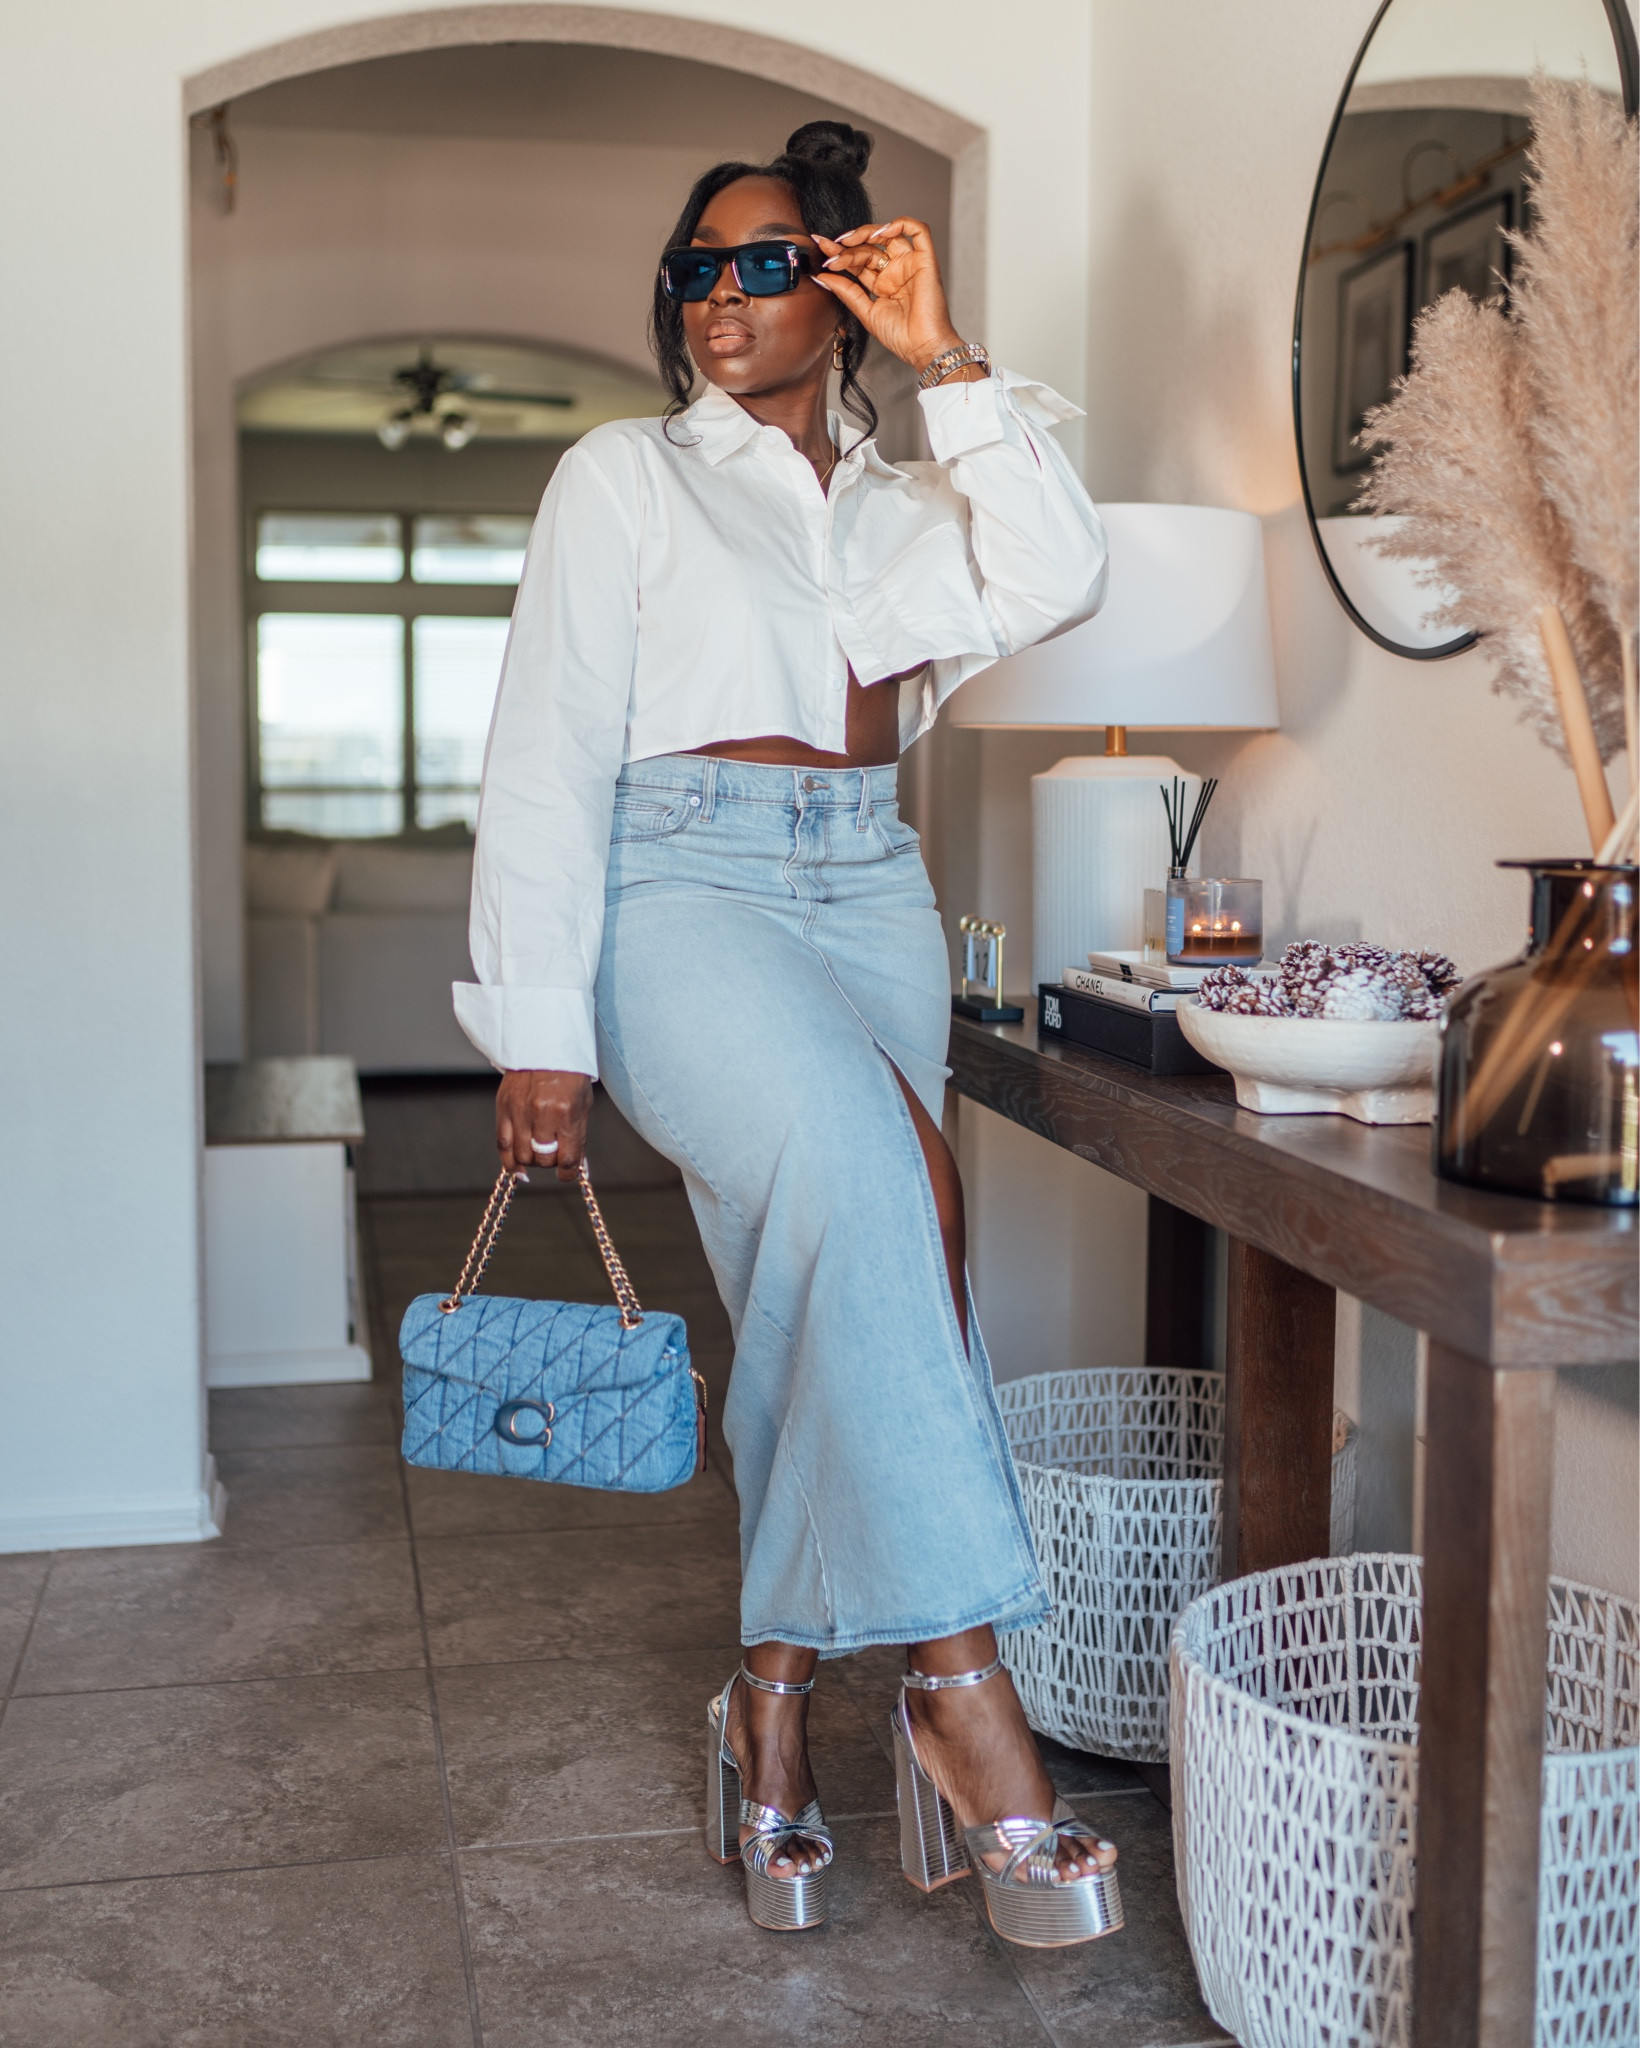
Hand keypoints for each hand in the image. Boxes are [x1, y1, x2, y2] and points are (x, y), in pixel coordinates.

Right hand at [496, 1070, 592, 1181]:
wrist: (544, 1046)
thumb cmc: (569, 1075)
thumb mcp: (583, 1104)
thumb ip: (579, 1137)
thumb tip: (578, 1167)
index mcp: (566, 1112)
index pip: (568, 1158)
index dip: (569, 1173)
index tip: (568, 1173)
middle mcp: (541, 1114)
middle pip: (544, 1158)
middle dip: (551, 1162)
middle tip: (555, 1153)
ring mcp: (519, 1112)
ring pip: (523, 1156)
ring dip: (533, 1160)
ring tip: (539, 1152)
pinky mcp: (503, 1109)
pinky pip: (503, 1145)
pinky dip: (510, 1162)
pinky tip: (518, 1168)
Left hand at [812, 218, 974, 378]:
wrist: (922, 349)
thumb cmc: (901, 337)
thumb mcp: (866, 312)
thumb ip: (846, 292)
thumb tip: (822, 276)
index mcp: (882, 283)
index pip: (858, 261)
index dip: (840, 254)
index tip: (822, 251)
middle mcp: (895, 271)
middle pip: (869, 248)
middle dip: (847, 249)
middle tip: (831, 255)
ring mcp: (910, 264)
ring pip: (888, 235)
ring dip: (866, 233)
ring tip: (848, 241)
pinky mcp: (925, 260)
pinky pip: (918, 230)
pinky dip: (900, 224)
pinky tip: (879, 234)